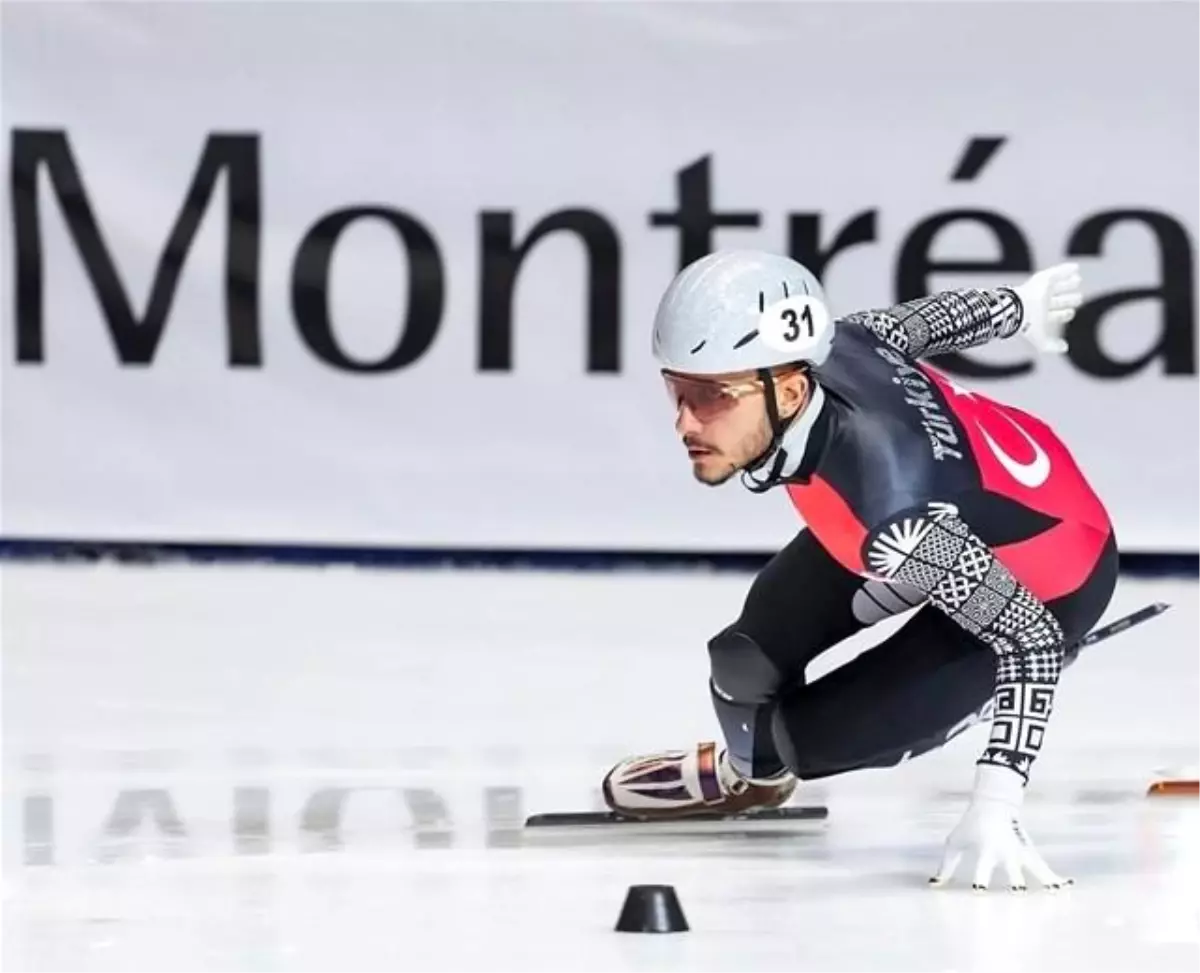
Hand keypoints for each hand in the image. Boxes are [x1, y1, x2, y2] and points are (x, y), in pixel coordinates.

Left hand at [928, 764, 1072, 891]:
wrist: (993, 804)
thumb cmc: (970, 826)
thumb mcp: (954, 843)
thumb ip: (946, 866)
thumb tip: (934, 886)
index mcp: (985, 852)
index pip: (982, 872)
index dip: (981, 884)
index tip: (981, 895)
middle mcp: (1005, 854)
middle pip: (1012, 874)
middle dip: (1015, 886)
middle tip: (1018, 898)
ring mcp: (1020, 853)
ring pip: (1035, 870)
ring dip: (1045, 881)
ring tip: (1056, 893)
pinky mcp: (1029, 852)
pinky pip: (1044, 867)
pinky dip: (1055, 876)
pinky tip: (1068, 885)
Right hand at [1012, 262, 1082, 354]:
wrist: (1018, 307)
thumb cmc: (1028, 324)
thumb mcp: (1040, 339)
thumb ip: (1051, 346)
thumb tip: (1065, 348)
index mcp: (1039, 316)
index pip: (1053, 315)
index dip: (1063, 314)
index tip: (1071, 312)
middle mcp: (1040, 302)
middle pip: (1056, 300)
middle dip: (1067, 299)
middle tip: (1079, 298)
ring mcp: (1041, 290)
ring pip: (1057, 286)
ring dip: (1067, 283)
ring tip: (1077, 280)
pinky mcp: (1042, 278)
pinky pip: (1056, 272)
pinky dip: (1066, 270)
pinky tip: (1076, 268)